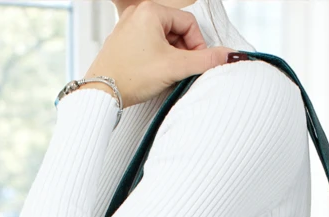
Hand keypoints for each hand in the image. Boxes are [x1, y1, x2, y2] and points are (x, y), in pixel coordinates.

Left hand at [84, 1, 236, 107]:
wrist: (100, 92)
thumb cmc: (131, 76)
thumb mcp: (174, 68)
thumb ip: (204, 61)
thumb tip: (228, 56)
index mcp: (151, 11)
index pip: (188, 23)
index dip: (198, 45)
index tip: (197, 64)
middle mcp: (137, 14)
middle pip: (175, 30)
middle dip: (184, 51)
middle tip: (183, 71)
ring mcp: (128, 27)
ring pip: (162, 39)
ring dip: (171, 56)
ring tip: (168, 74)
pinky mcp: (122, 42)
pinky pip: (148, 45)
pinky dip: (157, 59)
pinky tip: (154, 75)